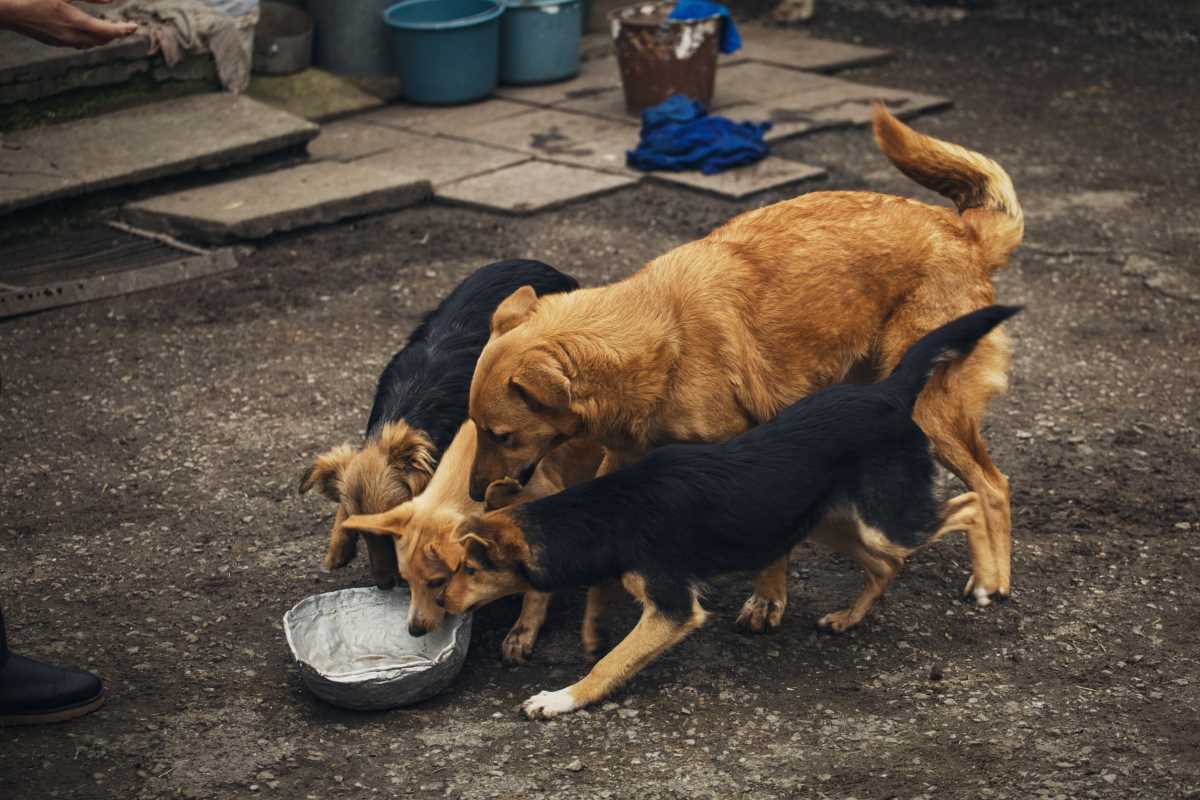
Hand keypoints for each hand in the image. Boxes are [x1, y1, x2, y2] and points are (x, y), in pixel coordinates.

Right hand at [0, 0, 137, 48]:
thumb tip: (112, 0)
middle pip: (102, 40)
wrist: (6, 9)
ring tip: (113, 31)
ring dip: (104, 38)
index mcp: (74, 22)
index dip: (123, 30)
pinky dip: (90, 39)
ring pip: (91, 44)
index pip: (107, 32)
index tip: (135, 27)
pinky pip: (79, 44)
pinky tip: (90, 34)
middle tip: (128, 29)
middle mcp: (71, 37)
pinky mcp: (54, 42)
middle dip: (117, 34)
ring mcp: (62, 42)